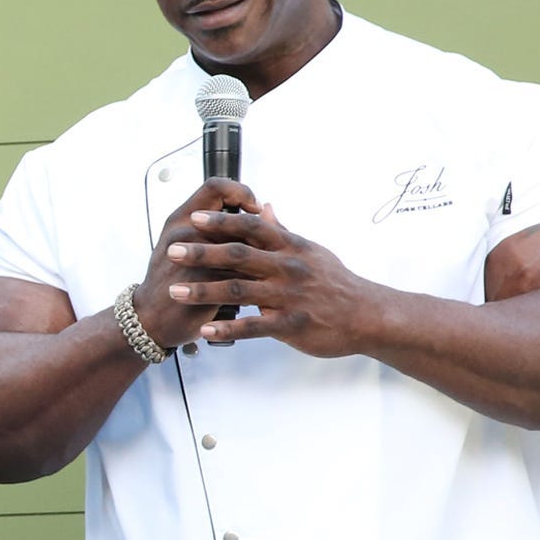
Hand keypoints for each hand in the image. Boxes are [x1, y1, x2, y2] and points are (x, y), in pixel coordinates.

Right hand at [135, 178, 263, 348]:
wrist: (151, 318)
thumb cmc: (173, 278)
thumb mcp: (188, 243)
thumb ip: (219, 225)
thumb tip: (261, 208)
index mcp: (182, 218)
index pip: (215, 187)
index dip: (240, 192)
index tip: (255, 207)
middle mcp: (184, 231)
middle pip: (232, 215)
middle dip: (255, 228)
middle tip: (268, 237)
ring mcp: (192, 256)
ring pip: (239, 246)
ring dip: (257, 255)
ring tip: (265, 265)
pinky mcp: (201, 282)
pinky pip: (237, 275)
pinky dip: (252, 279)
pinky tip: (260, 285)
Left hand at [164, 202, 368, 357]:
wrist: (367, 314)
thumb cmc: (337, 283)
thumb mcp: (311, 250)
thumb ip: (283, 231)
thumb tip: (264, 207)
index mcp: (291, 247)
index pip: (252, 227)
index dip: (222, 221)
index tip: (195, 218)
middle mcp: (287, 268)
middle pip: (239, 255)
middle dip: (202, 253)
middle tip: (172, 250)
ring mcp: (289, 297)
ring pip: (240, 291)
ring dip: (204, 292)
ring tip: (176, 292)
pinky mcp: (291, 324)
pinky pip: (254, 327)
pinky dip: (228, 329)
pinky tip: (205, 331)